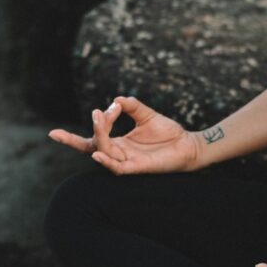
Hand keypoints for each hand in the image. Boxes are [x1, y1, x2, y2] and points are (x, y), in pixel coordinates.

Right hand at [46, 95, 203, 174]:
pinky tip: (97, 153)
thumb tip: (117, 99)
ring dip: (99, 135)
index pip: (92, 139)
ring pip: (104, 151)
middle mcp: (119, 153)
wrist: (188, 145)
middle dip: (78, 136)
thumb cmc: (168, 133)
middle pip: (91, 146)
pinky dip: (106, 161)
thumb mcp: (147, 115)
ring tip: (99, 118)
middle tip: (90, 116)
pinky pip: (117, 168)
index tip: (105, 109)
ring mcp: (127, 161)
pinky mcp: (137, 168)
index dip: (88, 127)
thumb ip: (132, 106)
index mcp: (118, 143)